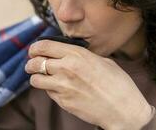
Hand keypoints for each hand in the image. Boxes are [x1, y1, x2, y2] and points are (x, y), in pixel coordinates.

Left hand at [25, 40, 151, 129]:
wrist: (124, 109)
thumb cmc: (118, 83)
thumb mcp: (103, 61)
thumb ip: (83, 56)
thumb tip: (71, 54)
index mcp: (77, 55)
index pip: (45, 46)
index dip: (35, 48)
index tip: (34, 50)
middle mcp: (66, 68)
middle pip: (35, 62)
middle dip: (31, 63)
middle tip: (33, 64)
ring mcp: (63, 86)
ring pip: (35, 80)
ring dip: (37, 78)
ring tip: (43, 78)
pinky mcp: (63, 102)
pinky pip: (48, 93)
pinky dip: (49, 89)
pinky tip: (59, 89)